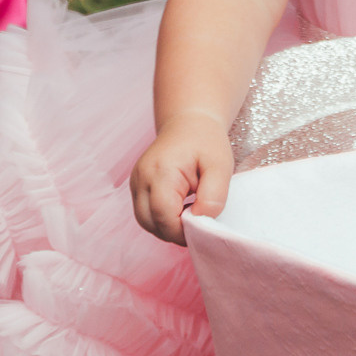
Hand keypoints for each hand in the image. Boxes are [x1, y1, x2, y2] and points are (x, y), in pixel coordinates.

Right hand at [130, 110, 234, 244]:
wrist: (188, 123)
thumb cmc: (206, 142)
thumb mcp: (221, 165)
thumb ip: (214, 195)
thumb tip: (201, 220)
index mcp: (161, 171)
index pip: (163, 215)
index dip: (182, 230)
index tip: (203, 228)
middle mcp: (141, 178)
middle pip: (150, 222)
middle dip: (174, 232)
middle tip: (198, 226)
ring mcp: (135, 182)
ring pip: (145, 221)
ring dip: (167, 228)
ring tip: (190, 217)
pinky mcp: (136, 187)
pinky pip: (145, 214)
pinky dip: (161, 220)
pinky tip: (180, 211)